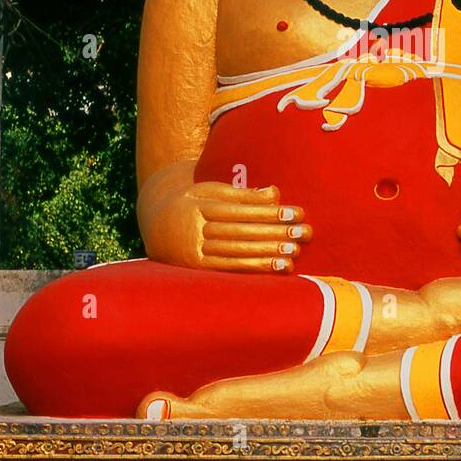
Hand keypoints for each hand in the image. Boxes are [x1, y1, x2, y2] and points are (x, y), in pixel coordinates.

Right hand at [138, 160, 311, 271]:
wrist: (156, 226)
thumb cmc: (194, 204)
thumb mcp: (211, 191)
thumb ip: (242, 194)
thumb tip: (274, 193)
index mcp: (198, 204)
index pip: (240, 209)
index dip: (270, 211)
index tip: (296, 212)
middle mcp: (194, 228)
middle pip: (241, 231)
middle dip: (275, 232)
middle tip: (304, 232)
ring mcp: (194, 250)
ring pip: (237, 251)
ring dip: (269, 253)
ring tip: (295, 251)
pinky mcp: (197, 269)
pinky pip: (231, 268)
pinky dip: (257, 267)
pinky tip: (278, 267)